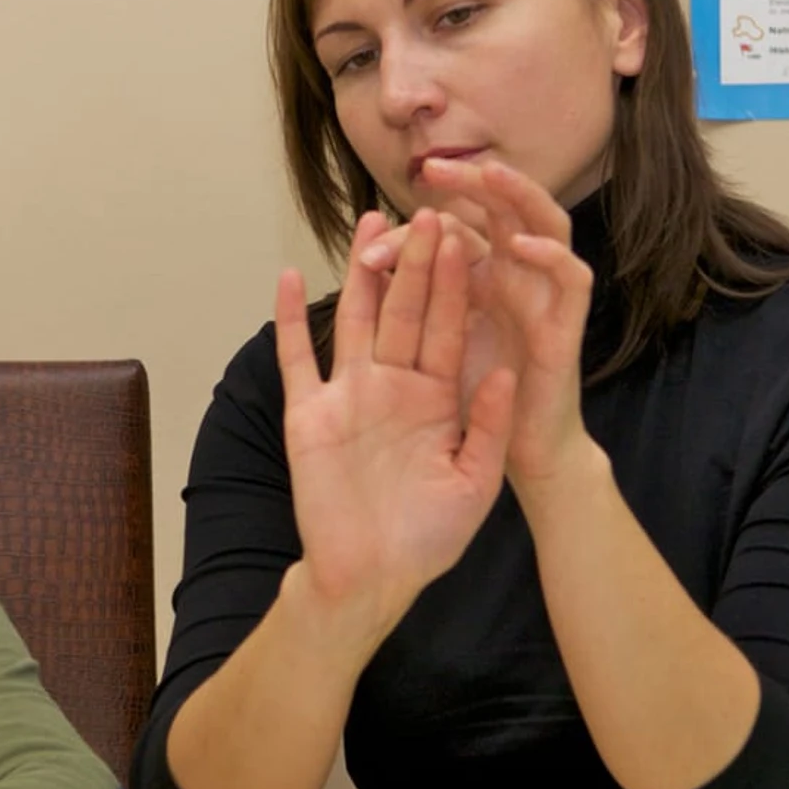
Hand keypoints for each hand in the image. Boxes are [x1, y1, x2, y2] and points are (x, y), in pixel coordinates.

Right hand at [275, 206, 516, 633]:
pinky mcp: (307, 413)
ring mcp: (348, 395)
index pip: (450, 328)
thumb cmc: (426, 539)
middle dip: (418, 262)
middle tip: (428, 211)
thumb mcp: (473, 483)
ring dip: (361, 271)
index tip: (469, 235)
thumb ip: (486, 426)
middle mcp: (392, 386)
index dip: (458, 283)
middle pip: (406, 310)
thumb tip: (504, 370)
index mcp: (436, 399)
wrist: (369, 577)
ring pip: (356, 319)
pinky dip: (287, 319)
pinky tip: (285, 277)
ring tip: (370, 221)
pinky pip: (295, 358)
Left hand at [359, 159, 593, 492]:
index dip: (412, 227)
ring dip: (519, 197)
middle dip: (468, 186)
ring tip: (491, 176)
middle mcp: (514, 276)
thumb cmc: (472, 400)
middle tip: (432, 169)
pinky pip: (572, 278)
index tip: (369, 225)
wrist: (521, 453)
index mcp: (477, 278)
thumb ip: (408, 306)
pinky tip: (523, 245)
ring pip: (544, 223)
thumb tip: (365, 263)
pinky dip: (552, 256)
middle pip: (496, 212)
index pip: (448, 233)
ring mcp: (545, 295)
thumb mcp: (429, 350)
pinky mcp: (568, 325)